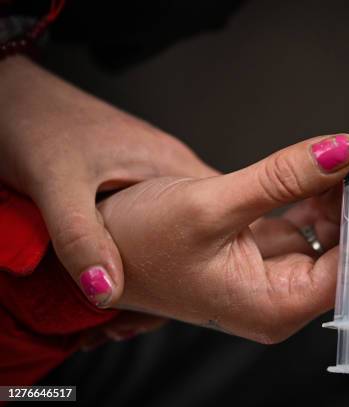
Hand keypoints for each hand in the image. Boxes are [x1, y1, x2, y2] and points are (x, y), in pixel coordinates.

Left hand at [0, 56, 215, 307]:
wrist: (14, 94)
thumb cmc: (35, 123)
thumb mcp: (55, 182)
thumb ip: (80, 237)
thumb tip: (106, 290)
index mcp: (170, 166)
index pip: (223, 217)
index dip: (220, 259)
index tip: (198, 297)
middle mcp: (171, 168)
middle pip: (204, 227)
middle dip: (189, 270)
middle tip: (151, 312)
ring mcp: (155, 171)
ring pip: (179, 225)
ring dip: (165, 260)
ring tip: (135, 300)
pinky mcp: (135, 175)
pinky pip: (157, 218)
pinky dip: (147, 246)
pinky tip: (121, 265)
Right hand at [97, 135, 348, 342]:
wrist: (100, 246)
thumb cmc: (136, 245)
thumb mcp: (209, 205)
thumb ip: (282, 178)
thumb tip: (341, 150)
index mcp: (276, 305)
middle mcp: (285, 296)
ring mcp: (281, 272)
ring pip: (340, 234)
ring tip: (345, 149)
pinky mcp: (271, 249)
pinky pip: (314, 221)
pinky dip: (324, 191)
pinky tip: (322, 167)